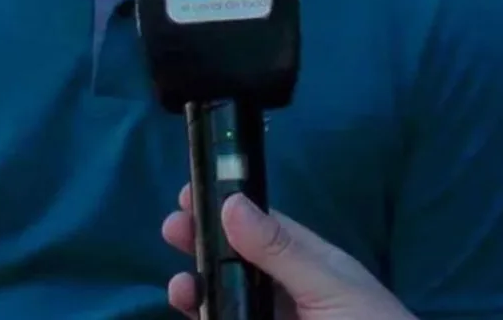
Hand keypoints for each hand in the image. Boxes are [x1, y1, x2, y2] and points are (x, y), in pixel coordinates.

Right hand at [162, 185, 416, 319]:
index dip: (225, 208)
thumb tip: (233, 203)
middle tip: (171, 231)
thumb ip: (282, 250)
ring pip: (229, 302)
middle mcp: (290, 293)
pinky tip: (198, 315)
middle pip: (237, 263)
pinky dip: (211, 319)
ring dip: (200, 292)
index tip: (188, 194)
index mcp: (311, 265)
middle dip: (203, 247)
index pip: (262, 227)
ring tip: (181, 291)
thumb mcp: (331, 286)